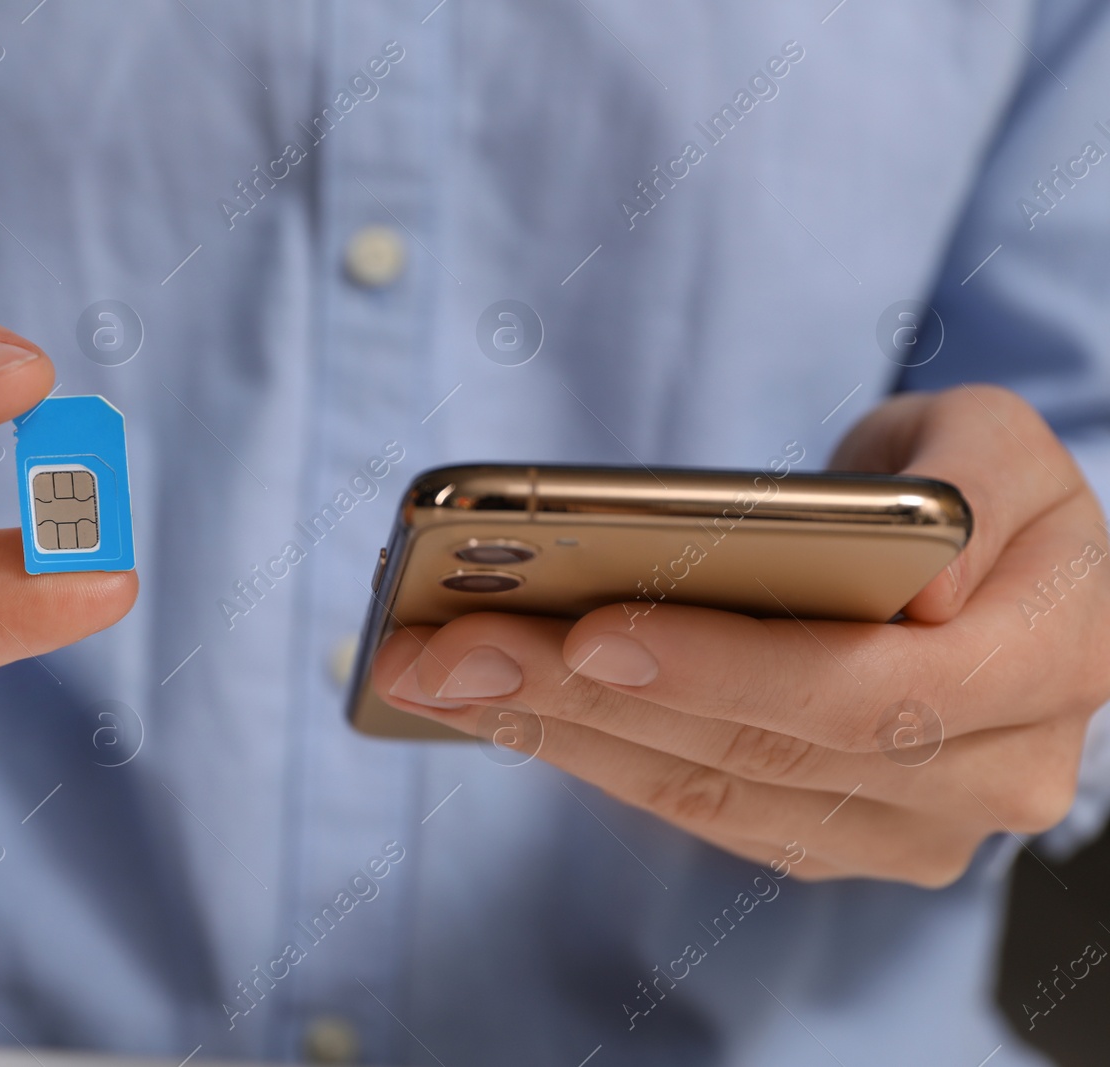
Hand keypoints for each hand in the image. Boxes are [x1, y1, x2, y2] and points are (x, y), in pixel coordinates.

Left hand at [376, 385, 1109, 886]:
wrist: (993, 579)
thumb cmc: (980, 489)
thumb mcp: (994, 439)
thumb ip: (975, 481)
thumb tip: (914, 583)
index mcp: (1050, 662)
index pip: (871, 693)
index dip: (724, 669)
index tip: (586, 630)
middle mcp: (990, 776)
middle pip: (756, 756)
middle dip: (581, 702)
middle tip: (441, 652)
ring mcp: (905, 828)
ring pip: (706, 796)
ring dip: (552, 735)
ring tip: (433, 675)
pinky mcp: (829, 838)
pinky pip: (693, 808)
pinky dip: (584, 754)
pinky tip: (495, 705)